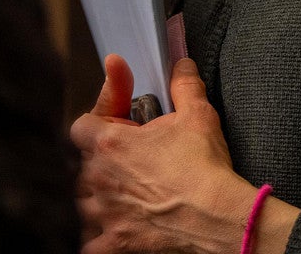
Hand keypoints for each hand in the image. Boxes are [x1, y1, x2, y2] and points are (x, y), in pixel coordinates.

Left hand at [70, 56, 257, 253]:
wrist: (219, 218)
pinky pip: (91, 244)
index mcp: (110, 144)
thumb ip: (183, 84)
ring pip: (83, 204)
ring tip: (121, 194)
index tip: (119, 119)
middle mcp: (99, 179)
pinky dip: (97, 239)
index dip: (98, 121)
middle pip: (83, 165)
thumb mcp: (197, 115)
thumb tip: (182, 64)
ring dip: (97, 199)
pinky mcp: (116, 243)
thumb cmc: (204, 168)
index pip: (81, 125)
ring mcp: (105, 214)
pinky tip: (112, 232)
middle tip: (130, 160)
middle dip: (102, 161)